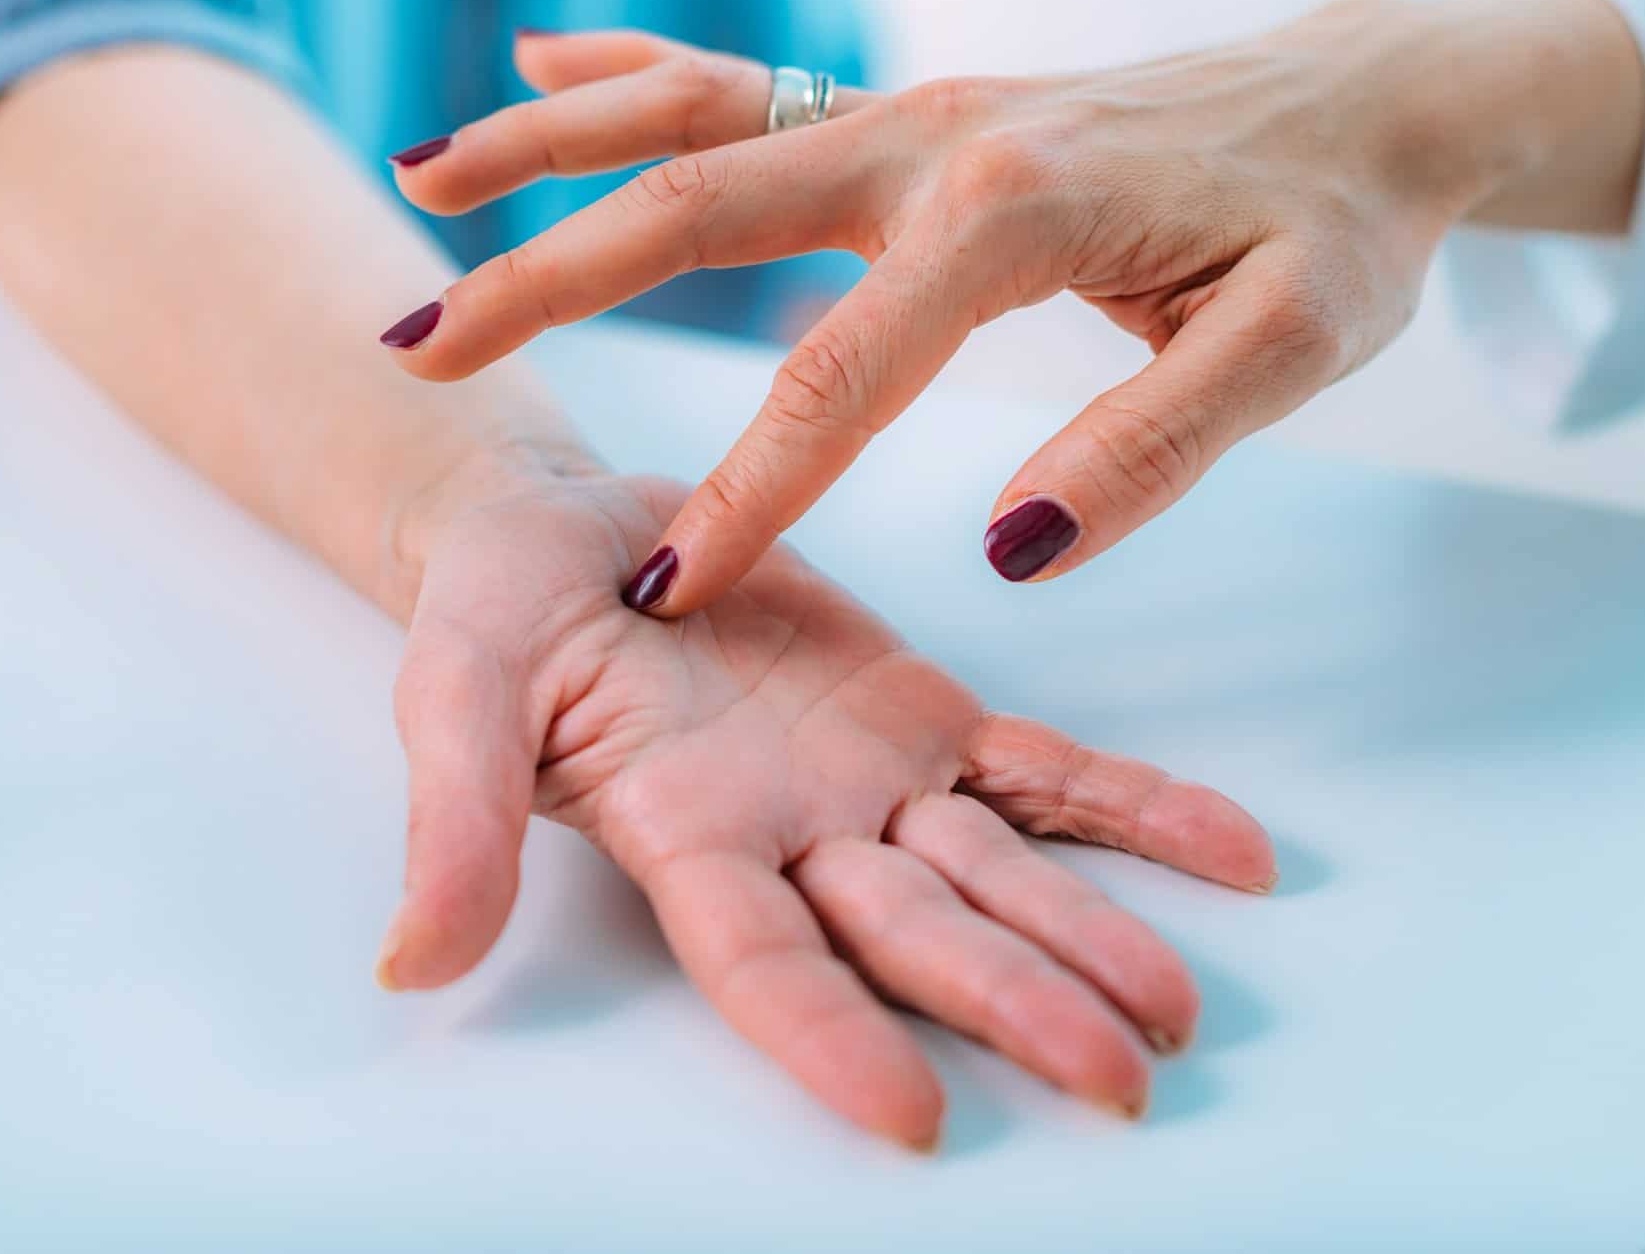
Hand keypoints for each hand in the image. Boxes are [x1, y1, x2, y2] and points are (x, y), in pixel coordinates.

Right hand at [376, 457, 1276, 1145]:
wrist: (575, 533)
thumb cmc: (501, 613)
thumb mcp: (453, 689)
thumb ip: (457, 813)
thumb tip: (411, 960)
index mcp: (683, 839)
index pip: (762, 958)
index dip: (827, 1032)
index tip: (910, 1112)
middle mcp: (794, 837)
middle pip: (914, 933)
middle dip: (1012, 1003)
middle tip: (1116, 1080)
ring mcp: (871, 785)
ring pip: (998, 871)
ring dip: (1091, 933)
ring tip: (1179, 1008)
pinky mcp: (925, 718)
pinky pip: (1044, 770)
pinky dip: (1133, 807)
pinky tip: (1233, 854)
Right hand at [381, 0, 1644, 613]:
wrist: (1370, 101)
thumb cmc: (1338, 231)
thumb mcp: (1293, 349)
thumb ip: (1153, 447)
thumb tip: (1012, 549)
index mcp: (1019, 213)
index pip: (846, 369)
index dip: (754, 486)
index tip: (668, 580)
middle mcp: (940, 140)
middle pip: (706, 203)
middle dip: (551, 279)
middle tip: (421, 348)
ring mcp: (920, 111)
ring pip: (701, 115)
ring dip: (553, 143)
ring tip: (422, 174)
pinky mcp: (921, 112)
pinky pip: (750, 80)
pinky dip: (637, 72)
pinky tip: (544, 59)